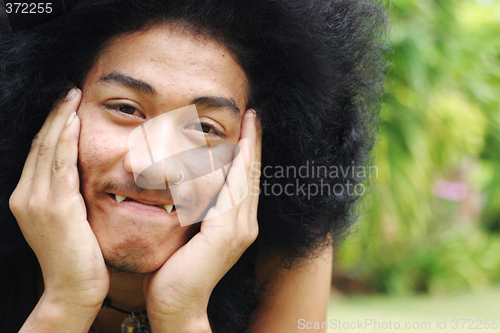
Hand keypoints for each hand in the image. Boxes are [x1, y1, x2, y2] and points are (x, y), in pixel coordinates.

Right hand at [9, 89, 108, 312]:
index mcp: (27, 198)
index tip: (66, 105)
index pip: (39, 153)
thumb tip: (81, 173)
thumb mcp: (67, 219)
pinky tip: (75, 122)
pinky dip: (67, 141)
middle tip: (69, 91)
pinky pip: (61, 166)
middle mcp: (26, 196)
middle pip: (40, 145)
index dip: (52, 127)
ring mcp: (38, 202)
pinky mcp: (57, 208)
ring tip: (72, 97)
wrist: (72, 288)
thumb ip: (67, 195)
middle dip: (55, 115)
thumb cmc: (77, 255)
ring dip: (61, 120)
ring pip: (48, 150)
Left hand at [143, 110, 261, 331]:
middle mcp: (244, 224)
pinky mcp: (227, 233)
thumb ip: (193, 210)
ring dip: (250, 147)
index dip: (247, 153)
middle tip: (253, 115)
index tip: (246, 127)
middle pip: (251, 175)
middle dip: (253, 143)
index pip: (243, 181)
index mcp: (235, 224)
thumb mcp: (186, 232)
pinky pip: (235, 190)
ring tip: (251, 121)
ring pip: (247, 178)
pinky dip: (240, 166)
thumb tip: (181, 185)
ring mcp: (240, 229)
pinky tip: (240, 146)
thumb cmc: (174, 271)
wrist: (176, 305)